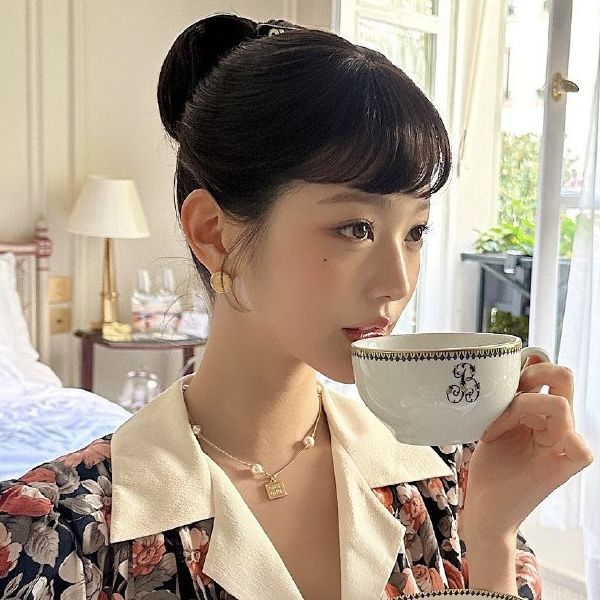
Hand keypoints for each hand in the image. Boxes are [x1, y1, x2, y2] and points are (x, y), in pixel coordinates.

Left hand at [459, 356, 593, 539]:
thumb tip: (528, 359)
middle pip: (564, 376)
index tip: (497, 383)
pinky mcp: (560, 467)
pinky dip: (532, 430)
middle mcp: (559, 426)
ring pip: (558, 404)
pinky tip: (501, 439)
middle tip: (503, 396)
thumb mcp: (495, 422)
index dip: (526, 367)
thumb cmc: (490, 469)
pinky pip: (578, 444)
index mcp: (545, 414)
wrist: (483, 510)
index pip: (552, 371)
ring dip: (518, 407)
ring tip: (493, 428)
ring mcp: (562, 446)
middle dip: (530, 375)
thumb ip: (513, 396)